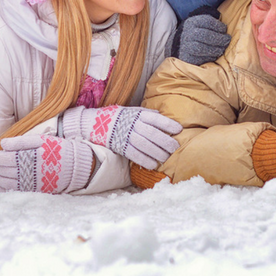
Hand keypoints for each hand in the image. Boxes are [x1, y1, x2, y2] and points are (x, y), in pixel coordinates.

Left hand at [0, 134, 94, 193]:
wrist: (76, 167)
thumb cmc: (58, 149)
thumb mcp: (42, 139)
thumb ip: (21, 142)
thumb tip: (2, 144)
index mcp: (26, 159)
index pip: (0, 160)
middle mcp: (25, 174)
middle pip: (0, 172)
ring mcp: (28, 185)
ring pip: (4, 183)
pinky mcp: (32, 191)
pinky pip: (12, 191)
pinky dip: (0, 189)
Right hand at [58, 105, 181, 168]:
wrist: (97, 123)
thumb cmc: (121, 117)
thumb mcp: (134, 110)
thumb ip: (147, 114)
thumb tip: (162, 116)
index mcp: (138, 115)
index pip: (156, 119)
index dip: (168, 124)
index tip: (179, 130)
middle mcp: (133, 125)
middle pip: (153, 134)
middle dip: (166, 142)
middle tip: (175, 147)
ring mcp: (126, 137)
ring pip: (145, 146)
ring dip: (158, 153)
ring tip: (166, 157)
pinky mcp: (121, 147)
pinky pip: (135, 155)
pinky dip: (145, 161)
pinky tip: (153, 165)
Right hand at [166, 5, 230, 65]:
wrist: (178, 45)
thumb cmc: (195, 32)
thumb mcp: (200, 21)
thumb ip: (210, 16)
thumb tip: (219, 15)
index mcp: (192, 22)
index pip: (207, 22)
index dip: (219, 26)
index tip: (225, 29)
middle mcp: (187, 33)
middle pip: (205, 35)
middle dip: (219, 38)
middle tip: (227, 40)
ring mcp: (185, 46)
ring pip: (201, 48)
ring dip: (215, 49)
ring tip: (222, 49)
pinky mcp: (185, 57)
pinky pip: (198, 59)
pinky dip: (209, 58)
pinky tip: (214, 55)